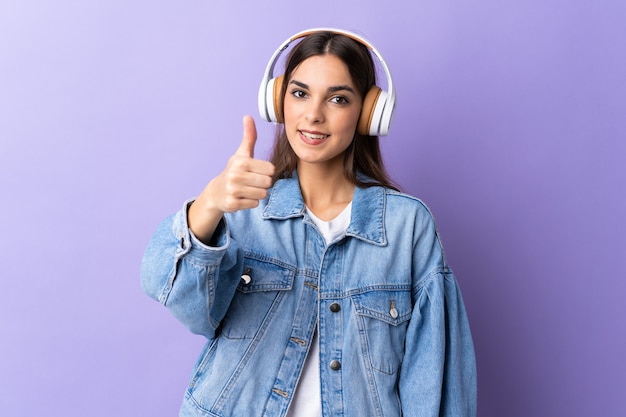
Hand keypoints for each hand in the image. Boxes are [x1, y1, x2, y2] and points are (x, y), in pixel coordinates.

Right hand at [188, 116, 274, 241]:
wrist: (217, 191)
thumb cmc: (235, 170)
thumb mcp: (242, 153)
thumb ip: (249, 136)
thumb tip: (248, 116)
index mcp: (241, 161)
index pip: (270, 169)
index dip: (266, 172)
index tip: (256, 171)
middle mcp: (236, 175)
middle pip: (268, 182)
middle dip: (263, 183)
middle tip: (252, 182)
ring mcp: (233, 190)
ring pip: (263, 194)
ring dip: (258, 193)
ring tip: (247, 189)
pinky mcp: (232, 204)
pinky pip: (254, 204)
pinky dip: (251, 202)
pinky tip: (242, 197)